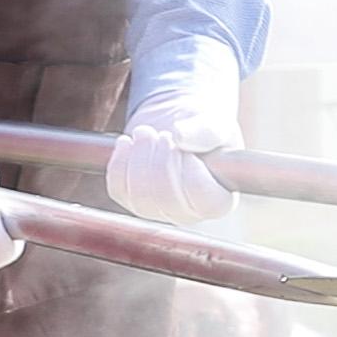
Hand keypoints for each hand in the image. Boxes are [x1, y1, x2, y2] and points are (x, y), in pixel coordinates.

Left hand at [108, 53, 242, 227]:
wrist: (177, 124)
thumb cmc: (203, 126)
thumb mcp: (215, 122)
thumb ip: (206, 131)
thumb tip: (181, 137)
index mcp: (219, 200)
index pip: (203, 198)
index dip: (189, 169)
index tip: (184, 144)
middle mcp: (189, 213)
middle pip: (167, 199)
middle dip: (160, 160)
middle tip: (164, 133)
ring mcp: (158, 211)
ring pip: (139, 197)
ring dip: (138, 158)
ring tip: (146, 132)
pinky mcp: (132, 201)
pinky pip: (117, 190)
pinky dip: (118, 163)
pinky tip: (126, 143)